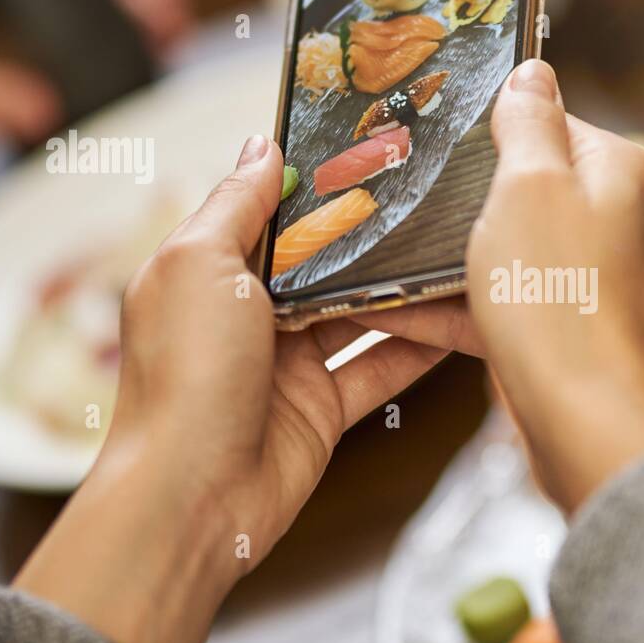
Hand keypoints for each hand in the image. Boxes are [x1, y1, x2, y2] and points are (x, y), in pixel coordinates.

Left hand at [15, 136, 448, 642]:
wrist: (191, 497)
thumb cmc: (184, 376)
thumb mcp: (199, 266)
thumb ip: (237, 205)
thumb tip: (261, 145)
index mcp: (209, 272)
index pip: (270, 214)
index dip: (315, 185)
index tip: (369, 148)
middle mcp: (248, 315)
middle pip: (322, 263)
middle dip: (370, 235)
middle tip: (429, 195)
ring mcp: (287, 364)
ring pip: (359, 314)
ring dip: (403, 288)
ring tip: (454, 249)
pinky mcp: (322, 409)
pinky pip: (379, 368)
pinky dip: (418, 348)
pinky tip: (459, 319)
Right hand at [359, 60, 643, 512]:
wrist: (587, 424)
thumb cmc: (558, 298)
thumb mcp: (528, 187)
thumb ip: (528, 123)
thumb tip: (534, 72)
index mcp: (625, 173)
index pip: (557, 126)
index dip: (497, 137)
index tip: (447, 152)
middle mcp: (633, 223)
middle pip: (540, 193)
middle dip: (476, 204)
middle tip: (414, 210)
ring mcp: (615, 284)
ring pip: (527, 255)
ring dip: (464, 263)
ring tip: (395, 265)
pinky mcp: (590, 336)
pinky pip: (525, 308)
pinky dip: (473, 310)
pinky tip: (407, 318)